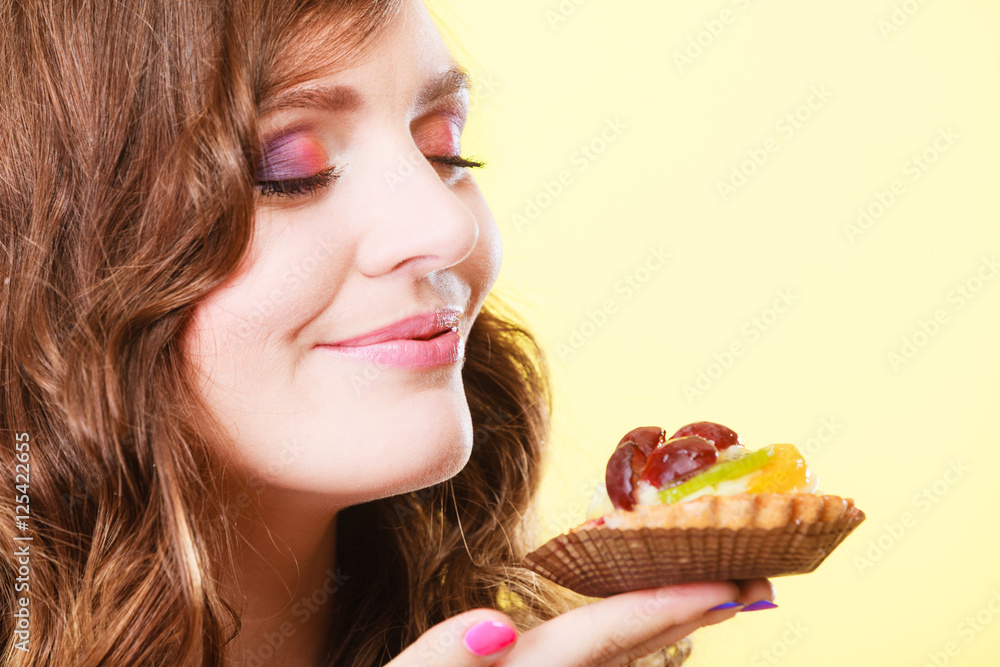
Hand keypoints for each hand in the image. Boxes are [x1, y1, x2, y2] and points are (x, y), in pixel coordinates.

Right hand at [385, 578, 773, 666]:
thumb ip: (439, 662)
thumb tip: (498, 624)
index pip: (600, 637)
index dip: (664, 604)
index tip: (730, 581)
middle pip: (623, 652)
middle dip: (688, 614)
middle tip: (754, 582)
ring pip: (608, 662)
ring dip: (661, 625)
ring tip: (709, 591)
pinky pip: (580, 664)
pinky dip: (616, 638)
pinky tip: (630, 623)